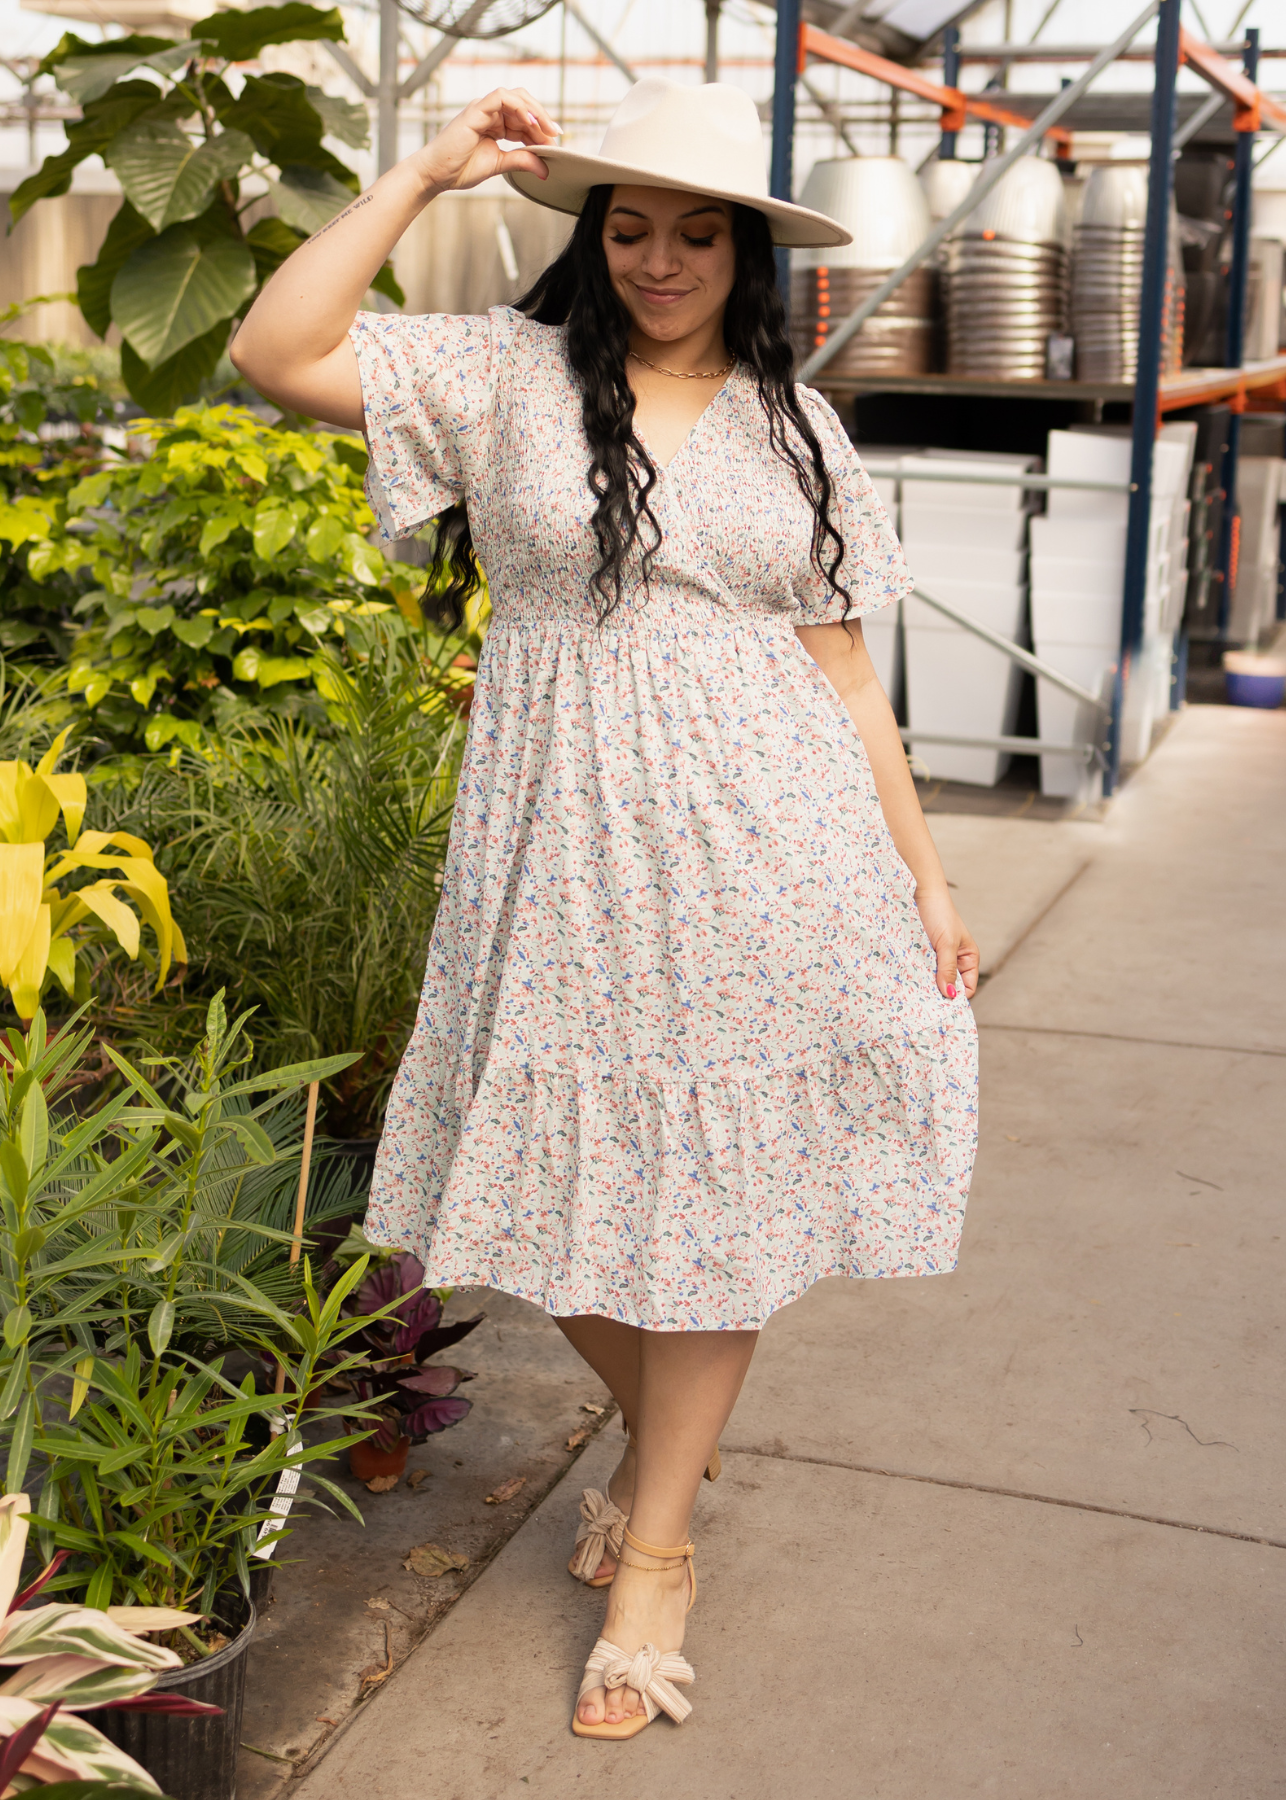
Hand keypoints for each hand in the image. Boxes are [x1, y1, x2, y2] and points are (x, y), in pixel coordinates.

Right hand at [413, 87, 560, 195]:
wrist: (436, 174)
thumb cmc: (459, 169)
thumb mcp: (499, 165)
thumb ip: (521, 161)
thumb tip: (545, 167)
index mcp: (495, 124)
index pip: (523, 118)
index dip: (541, 128)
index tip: (555, 143)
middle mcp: (489, 113)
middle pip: (523, 104)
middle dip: (542, 117)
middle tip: (557, 134)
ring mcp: (482, 109)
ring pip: (515, 97)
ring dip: (535, 111)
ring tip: (547, 129)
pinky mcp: (476, 110)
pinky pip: (501, 98)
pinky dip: (519, 106)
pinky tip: (531, 121)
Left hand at [914, 888, 978, 1000]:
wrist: (920, 892)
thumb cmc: (940, 914)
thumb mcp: (947, 943)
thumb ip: (948, 969)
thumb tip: (950, 995)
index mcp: (968, 959)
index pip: (967, 988)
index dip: (957, 998)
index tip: (942, 1007)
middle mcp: (953, 961)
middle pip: (949, 986)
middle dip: (939, 993)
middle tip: (926, 1003)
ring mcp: (936, 958)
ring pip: (933, 980)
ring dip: (926, 985)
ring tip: (916, 992)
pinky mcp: (921, 954)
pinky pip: (920, 970)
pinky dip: (916, 975)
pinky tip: (908, 980)